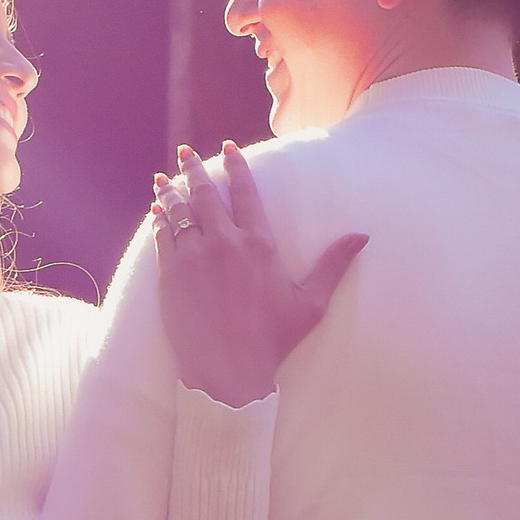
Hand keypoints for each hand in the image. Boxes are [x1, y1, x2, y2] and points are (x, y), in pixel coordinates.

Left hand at [153, 140, 365, 406]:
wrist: (228, 371)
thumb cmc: (272, 340)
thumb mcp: (311, 303)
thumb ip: (333, 265)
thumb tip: (363, 236)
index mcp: (259, 244)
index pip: (246, 192)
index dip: (237, 166)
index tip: (229, 148)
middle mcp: (224, 243)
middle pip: (206, 194)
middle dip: (195, 168)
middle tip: (186, 152)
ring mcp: (194, 257)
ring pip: (179, 212)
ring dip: (171, 191)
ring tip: (164, 177)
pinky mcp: (171, 275)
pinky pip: (163, 237)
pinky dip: (159, 221)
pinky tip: (156, 212)